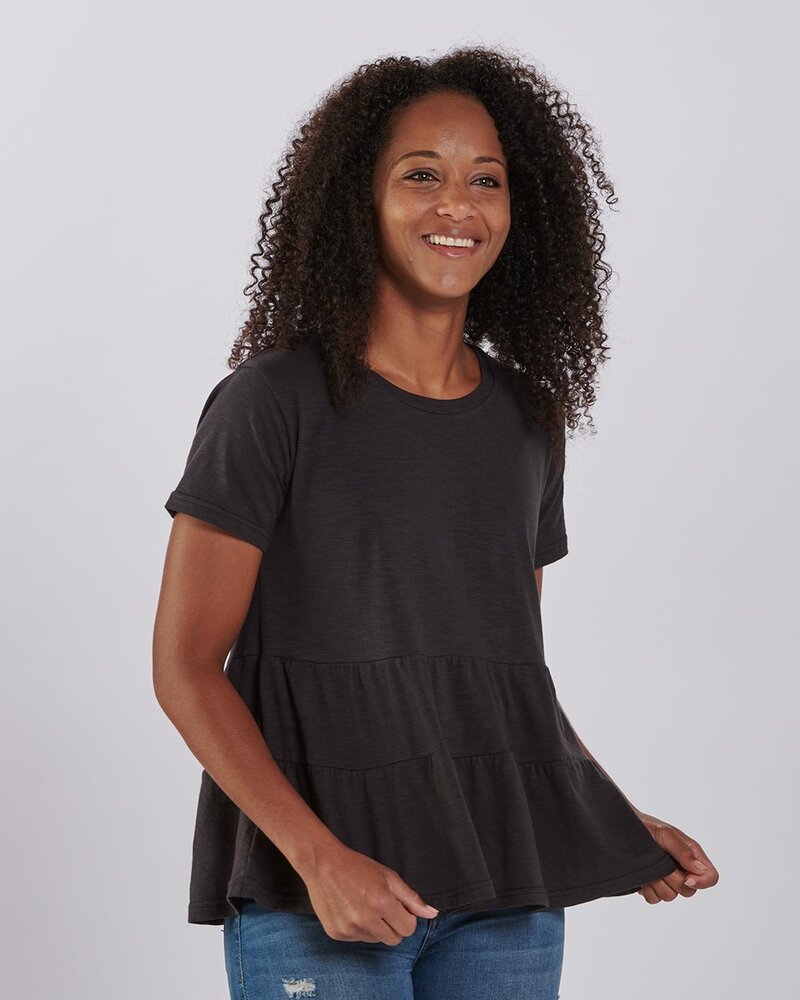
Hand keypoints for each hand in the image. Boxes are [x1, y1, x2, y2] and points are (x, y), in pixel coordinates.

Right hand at [301, 842, 439, 944]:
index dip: (406, 918)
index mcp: (381, 902)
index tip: (399, 907)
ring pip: (376, 940)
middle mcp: (365, 919)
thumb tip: (432, 914)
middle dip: (394, 926)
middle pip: (394, 939)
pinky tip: (350, 909)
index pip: (408, 929)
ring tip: (364, 905)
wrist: (323, 864)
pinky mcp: (337, 934)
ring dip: (376, 927)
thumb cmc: (357, 867)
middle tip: (382, 907)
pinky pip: (358, 939)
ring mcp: (350, 928)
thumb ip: (411, 898)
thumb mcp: (388, 876)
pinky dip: (359, 928)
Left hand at [634, 811, 718, 903]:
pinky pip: (654, 899)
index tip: (686, 879)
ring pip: (670, 896)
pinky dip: (647, 889)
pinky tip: (642, 875)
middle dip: (673, 880)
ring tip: (648, 866)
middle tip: (659, 864)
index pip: (711, 877)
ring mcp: (667, 879)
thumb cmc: (645, 825)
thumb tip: (699, 869)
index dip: (702, 882)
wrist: (621, 829)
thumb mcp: (665, 832)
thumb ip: (683, 850)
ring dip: (657, 883)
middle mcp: (682, 869)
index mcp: (691, 855)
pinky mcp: (652, 886)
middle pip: (689, 891)